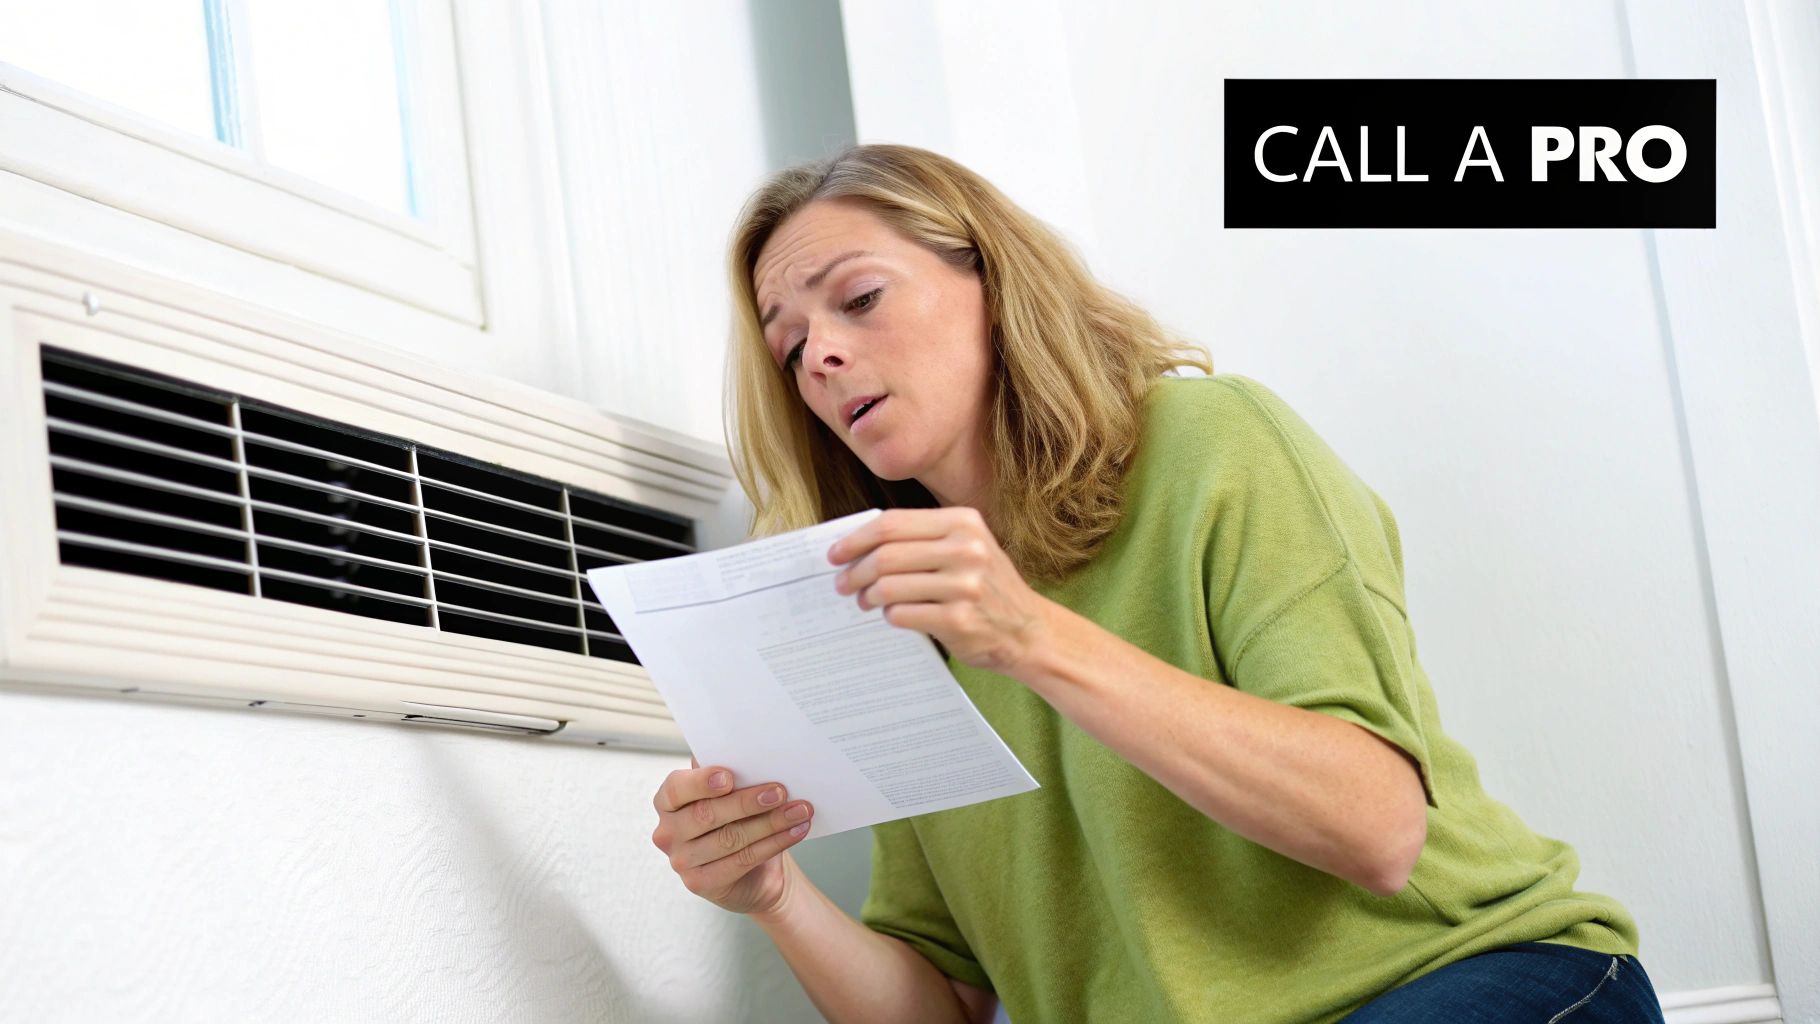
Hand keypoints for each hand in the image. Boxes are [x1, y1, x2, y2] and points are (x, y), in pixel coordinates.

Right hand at [650, 755, 814, 916]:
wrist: (753, 873)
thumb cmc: (738, 822)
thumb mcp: (731, 796)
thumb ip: (729, 777)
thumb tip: (745, 754)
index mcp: (668, 802)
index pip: (676, 788)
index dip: (701, 781)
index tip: (729, 776)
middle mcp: (668, 832)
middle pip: (706, 814)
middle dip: (747, 801)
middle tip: (781, 791)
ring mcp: (681, 861)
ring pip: (730, 838)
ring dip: (770, 822)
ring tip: (799, 810)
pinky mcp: (701, 883)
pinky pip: (743, 860)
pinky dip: (774, 843)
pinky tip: (795, 831)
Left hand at [827, 506, 1051, 675]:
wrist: (1028, 631)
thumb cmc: (988, 588)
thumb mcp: (968, 548)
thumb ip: (923, 539)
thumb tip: (859, 544)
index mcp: (964, 522)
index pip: (893, 524)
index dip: (856, 539)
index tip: (836, 553)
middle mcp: (967, 549)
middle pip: (886, 555)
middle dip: (855, 571)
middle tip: (843, 583)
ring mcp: (964, 585)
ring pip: (888, 586)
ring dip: (866, 595)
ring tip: (864, 600)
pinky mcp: (958, 620)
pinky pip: (901, 614)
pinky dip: (888, 615)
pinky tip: (892, 615)